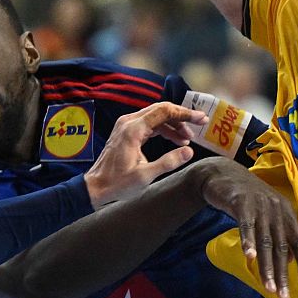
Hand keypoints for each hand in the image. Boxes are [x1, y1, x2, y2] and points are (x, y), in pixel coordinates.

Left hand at [84, 102, 206, 207]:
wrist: (95, 187)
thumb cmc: (117, 184)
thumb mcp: (146, 176)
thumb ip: (168, 162)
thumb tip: (189, 151)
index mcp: (133, 129)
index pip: (164, 111)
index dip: (185, 114)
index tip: (202, 119)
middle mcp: (129, 122)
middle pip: (161, 110)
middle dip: (182, 117)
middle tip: (200, 125)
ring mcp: (126, 125)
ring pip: (156, 116)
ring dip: (173, 125)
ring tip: (187, 140)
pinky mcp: (126, 132)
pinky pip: (149, 124)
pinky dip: (163, 130)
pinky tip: (175, 141)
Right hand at [189, 158, 297, 296]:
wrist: (222, 174)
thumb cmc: (246, 198)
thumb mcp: (266, 215)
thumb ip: (278, 236)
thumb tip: (289, 262)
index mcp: (286, 213)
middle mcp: (276, 209)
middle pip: (282, 246)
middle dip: (283, 273)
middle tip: (283, 295)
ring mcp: (260, 205)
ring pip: (265, 241)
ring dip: (267, 266)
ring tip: (269, 287)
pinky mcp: (242, 203)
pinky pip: (246, 226)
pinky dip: (248, 241)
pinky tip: (249, 257)